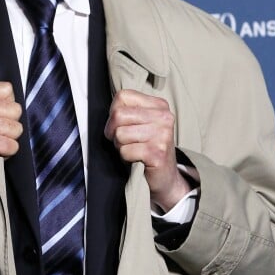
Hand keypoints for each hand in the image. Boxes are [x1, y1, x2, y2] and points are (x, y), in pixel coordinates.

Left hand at [104, 89, 189, 211]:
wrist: (166, 177)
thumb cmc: (148, 148)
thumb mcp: (142, 123)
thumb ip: (128, 111)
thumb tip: (109, 108)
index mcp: (159, 105)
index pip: (123, 97)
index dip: (113, 113)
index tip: (120, 125)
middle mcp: (164, 117)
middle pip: (118, 115)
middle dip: (113, 131)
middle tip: (123, 141)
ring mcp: (163, 135)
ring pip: (120, 134)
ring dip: (120, 146)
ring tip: (133, 149)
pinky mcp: (158, 153)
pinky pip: (125, 151)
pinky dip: (126, 157)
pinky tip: (137, 159)